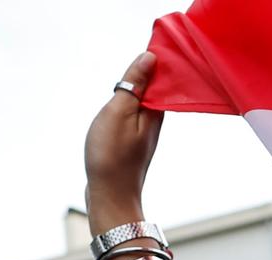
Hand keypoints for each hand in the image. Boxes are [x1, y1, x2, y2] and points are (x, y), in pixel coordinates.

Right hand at [85, 53, 164, 230]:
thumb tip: (151, 58)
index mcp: (156, 111)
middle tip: (134, 65)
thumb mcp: (119, 112)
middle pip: (153, 90)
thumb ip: (134, 85)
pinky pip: (134, 117)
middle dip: (146, 75)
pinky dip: (129, 107)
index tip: (146, 50)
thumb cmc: (111, 156)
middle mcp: (156, 122)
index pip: (161, 77)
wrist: (110, 198)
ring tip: (126, 84)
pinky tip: (120, 108)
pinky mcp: (134, 144)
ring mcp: (145, 134)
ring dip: (136, 91)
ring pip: (143, 104)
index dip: (153, 61)